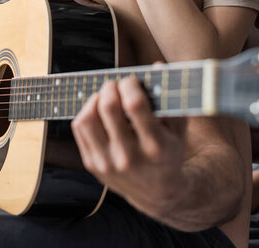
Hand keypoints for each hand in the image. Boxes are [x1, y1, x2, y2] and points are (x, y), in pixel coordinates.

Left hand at [71, 76, 185, 218]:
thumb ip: (170, 96)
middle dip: (112, 86)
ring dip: (96, 98)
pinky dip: (87, 111)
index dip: (130, 84)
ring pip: (88, 118)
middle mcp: (129, 158)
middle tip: (118, 84)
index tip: (132, 80)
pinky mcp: (93, 165)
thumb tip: (155, 66)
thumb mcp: (178, 127)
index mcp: (155, 146)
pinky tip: (99, 109)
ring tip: (107, 96)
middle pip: (108, 107)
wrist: (159, 193)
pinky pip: (80, 128)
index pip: (134, 104)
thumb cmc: (170, 150)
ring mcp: (108, 163)